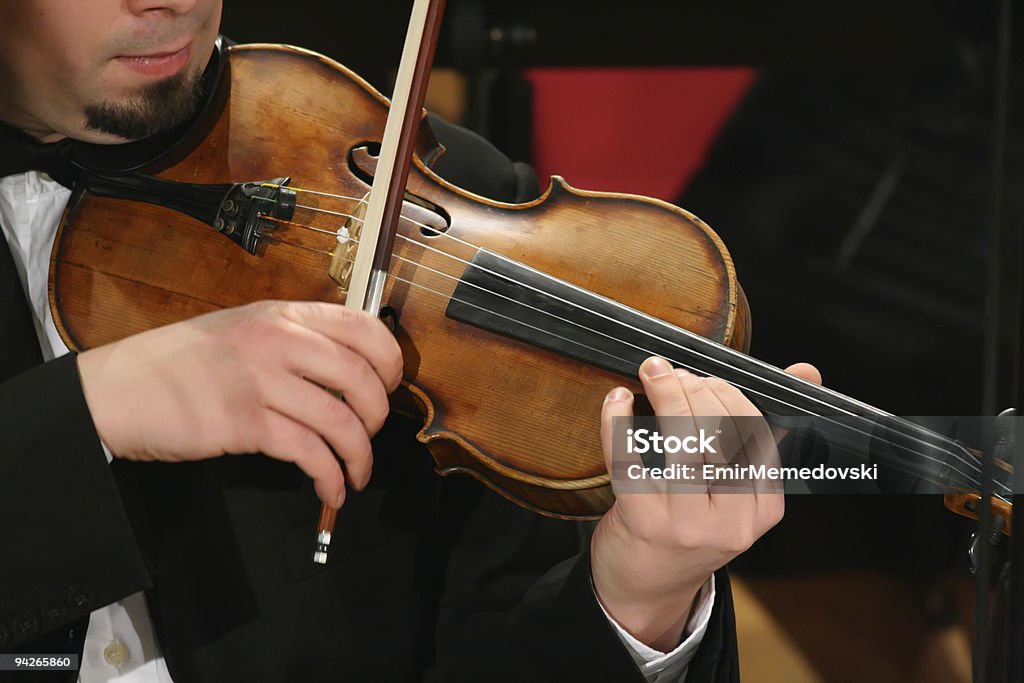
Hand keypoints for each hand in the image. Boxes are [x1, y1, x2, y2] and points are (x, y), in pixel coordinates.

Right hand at [76, 301, 402, 508]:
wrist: (117, 389)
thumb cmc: (179, 363)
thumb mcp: (241, 330)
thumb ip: (292, 340)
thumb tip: (348, 369)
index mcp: (281, 315)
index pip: (363, 327)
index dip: (391, 361)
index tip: (392, 384)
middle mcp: (276, 341)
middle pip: (361, 378)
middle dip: (379, 415)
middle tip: (372, 433)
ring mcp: (260, 382)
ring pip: (341, 420)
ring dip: (361, 454)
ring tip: (357, 471)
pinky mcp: (244, 424)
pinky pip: (310, 453)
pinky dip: (331, 476)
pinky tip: (333, 489)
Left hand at [591, 356, 820, 650]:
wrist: (648, 588)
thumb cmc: (693, 528)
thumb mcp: (738, 492)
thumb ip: (766, 433)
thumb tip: (806, 370)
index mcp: (764, 509)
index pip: (758, 435)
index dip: (731, 396)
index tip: (710, 378)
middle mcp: (732, 520)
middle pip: (722, 434)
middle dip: (698, 390)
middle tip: (677, 373)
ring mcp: (687, 523)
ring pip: (682, 442)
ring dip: (667, 395)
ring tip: (655, 373)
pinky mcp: (644, 521)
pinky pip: (630, 458)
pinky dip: (619, 421)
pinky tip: (619, 400)